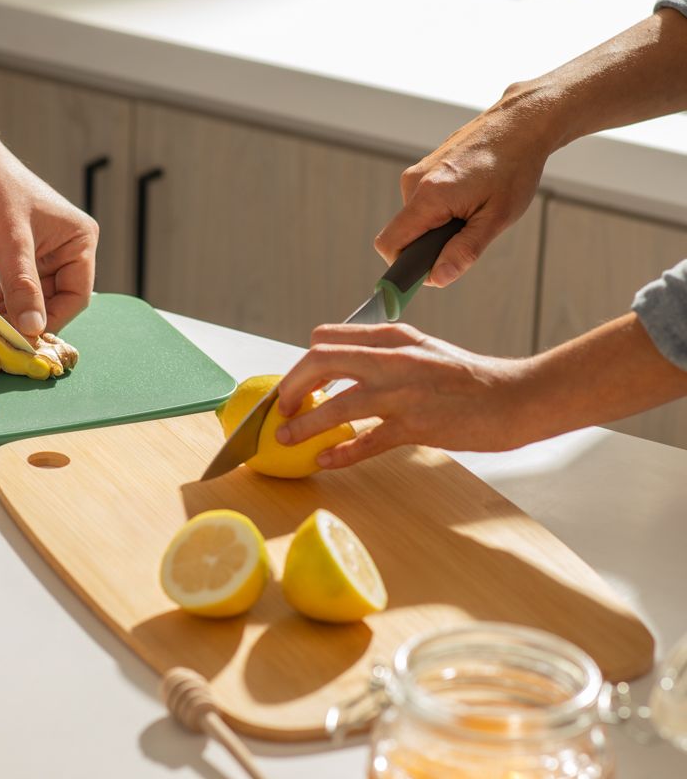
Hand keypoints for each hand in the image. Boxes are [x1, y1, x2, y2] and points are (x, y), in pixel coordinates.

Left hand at [0, 154, 97, 337]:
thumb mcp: (9, 240)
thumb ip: (23, 286)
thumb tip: (33, 328)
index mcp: (80, 240)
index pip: (76, 296)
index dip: (51, 319)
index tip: (23, 338)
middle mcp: (68, 247)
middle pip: (56, 301)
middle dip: (29, 318)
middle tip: (0, 335)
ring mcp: (44, 252)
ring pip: (34, 298)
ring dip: (13, 312)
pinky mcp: (21, 255)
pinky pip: (18, 289)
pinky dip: (3, 302)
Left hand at [275, 323, 530, 467]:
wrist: (515, 397)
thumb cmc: (466, 377)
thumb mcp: (421, 348)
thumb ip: (383, 351)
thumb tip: (341, 364)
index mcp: (391, 337)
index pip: (327, 338)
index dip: (303, 362)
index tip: (295, 383)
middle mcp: (392, 358)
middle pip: (320, 362)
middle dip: (292, 385)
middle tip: (282, 407)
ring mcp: (403, 392)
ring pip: (337, 406)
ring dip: (305, 424)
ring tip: (285, 437)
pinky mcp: (417, 426)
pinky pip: (367, 442)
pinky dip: (341, 453)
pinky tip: (324, 461)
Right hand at [374, 83, 553, 287]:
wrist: (520, 123)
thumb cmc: (513, 168)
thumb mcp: (496, 218)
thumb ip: (464, 251)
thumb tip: (437, 279)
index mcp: (428, 196)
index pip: (390, 245)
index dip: (402, 268)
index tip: (425, 277)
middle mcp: (413, 183)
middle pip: (402, 234)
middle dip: (428, 246)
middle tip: (468, 235)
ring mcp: (417, 173)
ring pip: (415, 219)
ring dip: (438, 227)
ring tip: (475, 209)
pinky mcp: (424, 168)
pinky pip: (422, 203)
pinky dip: (441, 210)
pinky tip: (471, 196)